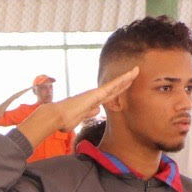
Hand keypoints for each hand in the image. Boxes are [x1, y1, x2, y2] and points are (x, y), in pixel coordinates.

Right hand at [23, 68, 137, 140]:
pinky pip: (113, 85)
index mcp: (91, 103)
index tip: (124, 87)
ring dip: (126, 78)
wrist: (55, 117)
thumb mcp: (77, 119)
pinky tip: (131, 74)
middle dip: (124, 82)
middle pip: (113, 89)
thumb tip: (96, 110)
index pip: (108, 96)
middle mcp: (94, 97)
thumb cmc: (62, 120)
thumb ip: (87, 114)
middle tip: (134, 74)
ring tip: (136, 71)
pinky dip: (122, 79)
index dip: (117, 91)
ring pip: (114, 85)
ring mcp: (95, 94)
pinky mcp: (96, 93)